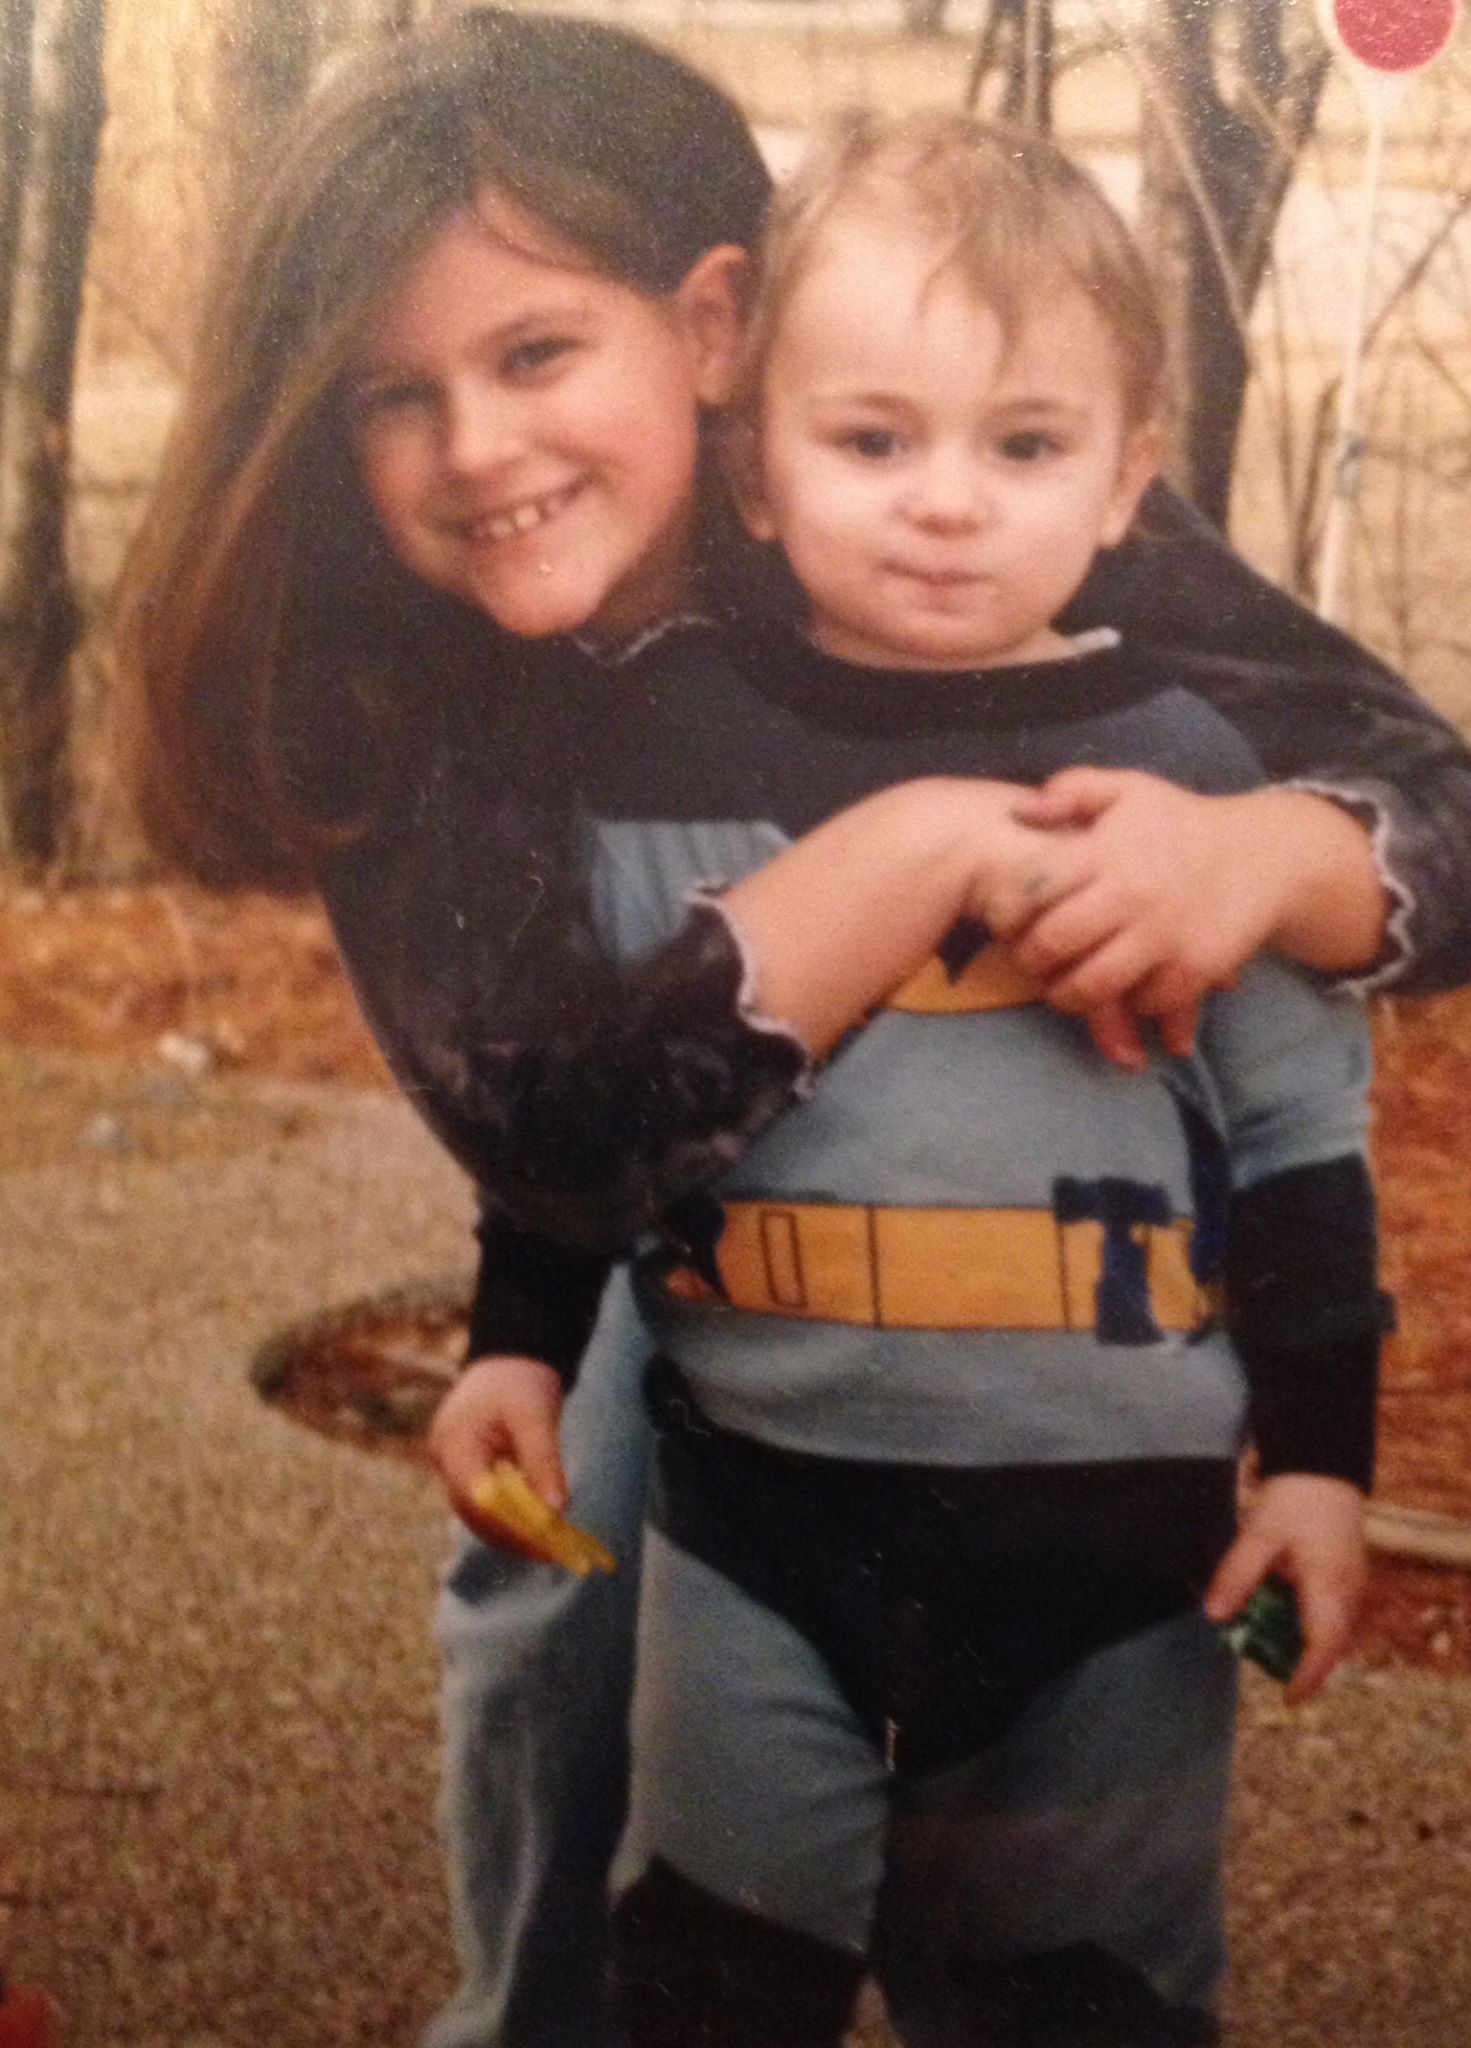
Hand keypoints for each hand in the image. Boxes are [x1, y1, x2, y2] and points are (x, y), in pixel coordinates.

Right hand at [427, 1354, 567, 1550]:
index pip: (478, 1500)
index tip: (545, 1544)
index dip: (511, 1526)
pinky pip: (486, 1502)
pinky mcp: (466, 1470)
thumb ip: (544, 1462)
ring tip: (551, 1546)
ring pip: (479, 1513)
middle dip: (514, 1535)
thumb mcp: (536, 1417)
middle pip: (476, 1513)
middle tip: (553, 1552)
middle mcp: (446, 1460)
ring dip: (513, 1530)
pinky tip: (538, 1526)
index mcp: (454, 1445)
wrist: (510, 1357)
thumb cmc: (521, 1380)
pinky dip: (510, 1515)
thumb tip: (556, 1510)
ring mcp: (453, 1466)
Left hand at [993, 770, 1297, 1026]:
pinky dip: (1127, 1004)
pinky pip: (1143, 1001)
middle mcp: (1132, 892)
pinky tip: (1122, 992)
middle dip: (1031, 960)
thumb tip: (1021, 812)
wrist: (1263, 854)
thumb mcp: (1130, 790)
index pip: (1035, 887)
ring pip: (1093, 984)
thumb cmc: (1181, 823)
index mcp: (1108, 849)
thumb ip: (1072, 790)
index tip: (1005, 921)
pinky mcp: (1193, 967)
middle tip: (1031, 963)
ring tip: (1064, 990)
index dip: (1008, 910)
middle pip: (1055, 942)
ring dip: (1069, 995)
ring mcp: (1164, 934)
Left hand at [1204, 1473, 1366, 1703]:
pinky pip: (1331, 1611)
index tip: (1288, 1698)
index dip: (1308, 1677)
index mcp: (1329, 1586)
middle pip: (1330, 1644)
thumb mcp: (1259, 1534)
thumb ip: (1237, 1575)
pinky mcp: (1346, 1574)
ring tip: (1269, 1643)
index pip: (1324, 1646)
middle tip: (1272, 1674)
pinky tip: (1279, 1610)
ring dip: (1305, 1642)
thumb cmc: (1294, 1497)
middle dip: (1304, 1664)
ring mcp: (1351, 1583)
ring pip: (1332, 1629)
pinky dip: (1309, 1622)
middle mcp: (1348, 1591)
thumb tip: (1215, 1616)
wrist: (1323, 1463)